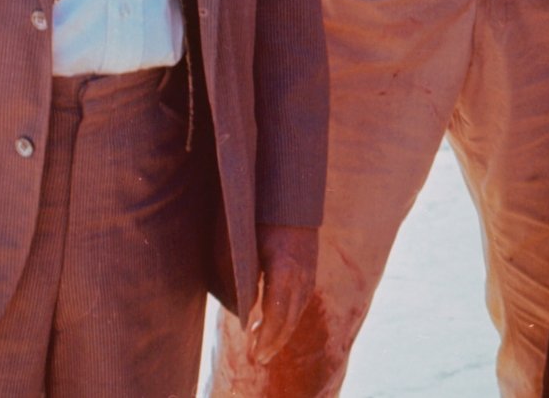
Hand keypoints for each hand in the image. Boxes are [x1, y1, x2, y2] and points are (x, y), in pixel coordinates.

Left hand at [246, 224, 317, 364]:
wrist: (289, 191)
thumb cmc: (257, 215)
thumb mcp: (240, 244)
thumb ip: (238, 278)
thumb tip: (242, 309)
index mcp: (283, 268)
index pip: (276, 314)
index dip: (266, 337)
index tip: (254, 353)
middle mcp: (301, 273)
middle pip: (290, 318)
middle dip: (274, 341)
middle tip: (257, 358)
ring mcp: (309, 270)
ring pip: (298, 310)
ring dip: (282, 330)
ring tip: (262, 342)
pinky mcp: (310, 266)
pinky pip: (301, 299)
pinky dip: (289, 315)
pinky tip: (277, 318)